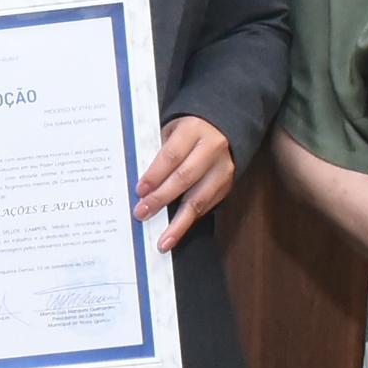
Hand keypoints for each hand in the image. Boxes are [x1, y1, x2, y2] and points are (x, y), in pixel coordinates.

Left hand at [134, 116, 235, 250]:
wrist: (222, 127)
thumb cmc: (188, 131)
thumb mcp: (171, 131)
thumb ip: (159, 153)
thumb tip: (141, 187)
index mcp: (194, 130)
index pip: (171, 156)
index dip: (155, 176)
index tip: (139, 192)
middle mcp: (213, 148)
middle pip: (184, 178)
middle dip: (161, 199)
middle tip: (142, 214)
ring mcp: (224, 168)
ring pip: (200, 199)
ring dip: (179, 223)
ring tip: (164, 241)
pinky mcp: (228, 184)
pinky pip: (207, 206)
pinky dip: (190, 219)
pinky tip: (176, 230)